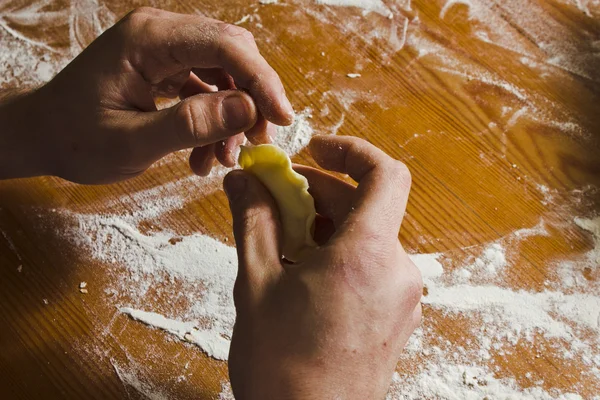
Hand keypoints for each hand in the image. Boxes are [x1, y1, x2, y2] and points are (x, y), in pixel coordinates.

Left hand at [0, 7, 292, 183]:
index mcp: (149, 40)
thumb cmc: (75, 139)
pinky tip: (206, 155)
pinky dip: (216, 121)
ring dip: (234, 116)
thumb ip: (190, 124)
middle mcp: (161, 34)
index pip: (224, 45)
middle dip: (253, 98)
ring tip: (223, 160)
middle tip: (259, 141)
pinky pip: (208, 89)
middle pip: (232, 53)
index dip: (261, 80)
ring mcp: (165, 50)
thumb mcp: (131, 141)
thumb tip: (248, 110)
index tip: (282, 119)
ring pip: (225, 73)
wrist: (42, 137)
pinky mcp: (167, 68)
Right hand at [224, 136, 422, 399]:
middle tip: (275, 198)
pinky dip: (340, 254)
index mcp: (367, 255)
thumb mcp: (256, 284)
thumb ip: (252, 221)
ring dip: (326, 226)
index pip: (384, 173)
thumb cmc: (282, 368)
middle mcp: (397, 271)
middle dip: (320, 193)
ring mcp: (402, 296)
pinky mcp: (397, 316)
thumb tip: (242, 181)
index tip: (313, 149)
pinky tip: (303, 273)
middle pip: (367, 204)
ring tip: (282, 243)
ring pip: (367, 236)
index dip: (350, 150)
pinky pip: (372, 265)